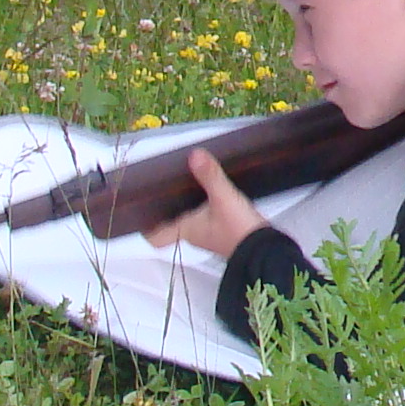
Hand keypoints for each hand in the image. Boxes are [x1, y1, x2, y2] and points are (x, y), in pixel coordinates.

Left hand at [141, 148, 265, 259]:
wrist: (267, 250)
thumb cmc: (239, 230)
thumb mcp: (223, 198)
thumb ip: (209, 176)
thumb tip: (194, 155)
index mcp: (186, 230)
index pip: (157, 237)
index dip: (146, 228)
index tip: (138, 213)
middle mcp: (195, 235)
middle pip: (173, 225)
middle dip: (168, 210)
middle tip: (162, 190)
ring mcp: (211, 235)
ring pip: (191, 221)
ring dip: (187, 208)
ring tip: (185, 186)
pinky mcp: (227, 232)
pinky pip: (208, 219)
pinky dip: (205, 208)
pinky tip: (212, 195)